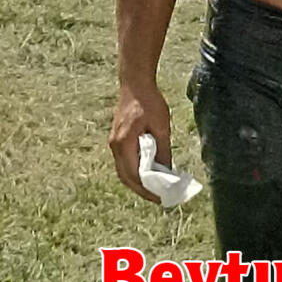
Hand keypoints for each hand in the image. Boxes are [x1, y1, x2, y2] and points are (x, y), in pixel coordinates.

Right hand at [109, 84, 170, 202]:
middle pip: (125, 177)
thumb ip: (163, 150)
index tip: (160, 198)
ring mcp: (114, 142)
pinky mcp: (117, 138)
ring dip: (137, 181)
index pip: (133, 175)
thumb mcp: (161, 126)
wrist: (135, 83)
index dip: (146, 190)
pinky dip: (134, 170)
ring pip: (123, 170)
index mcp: (124, 143)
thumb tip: (167, 171)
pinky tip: (148, 172)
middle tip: (159, 198)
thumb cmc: (149, 101)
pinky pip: (124, 161)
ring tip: (155, 188)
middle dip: (141, 190)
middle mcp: (115, 146)